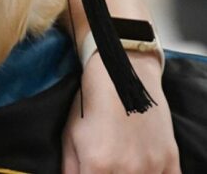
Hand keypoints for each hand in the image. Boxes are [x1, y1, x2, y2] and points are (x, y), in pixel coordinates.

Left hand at [62, 52, 179, 172]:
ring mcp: (152, 166)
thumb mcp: (69, 137)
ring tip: (120, 160)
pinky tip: (141, 166)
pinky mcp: (170, 159)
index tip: (89, 170)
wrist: (121, 76)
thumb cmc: (90, 105)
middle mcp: (128, 171)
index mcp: (98, 167)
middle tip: (103, 165)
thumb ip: (69, 169)